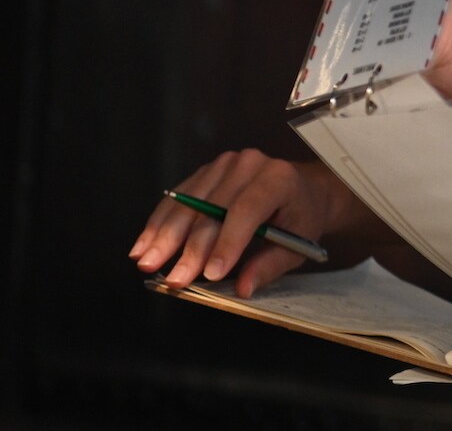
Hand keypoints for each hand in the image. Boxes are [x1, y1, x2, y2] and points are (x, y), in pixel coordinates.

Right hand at [131, 149, 361, 294]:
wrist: (304, 188)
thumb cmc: (301, 217)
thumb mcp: (298, 244)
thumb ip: (270, 266)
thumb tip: (243, 289)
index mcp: (278, 178)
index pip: (247, 209)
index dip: (226, 242)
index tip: (210, 274)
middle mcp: (249, 164)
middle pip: (212, 209)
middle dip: (190, 248)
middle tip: (173, 279)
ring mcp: (225, 165)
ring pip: (188, 203)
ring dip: (165, 236)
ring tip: (147, 263)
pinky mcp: (207, 171)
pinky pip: (178, 197)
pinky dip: (160, 223)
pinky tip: (145, 244)